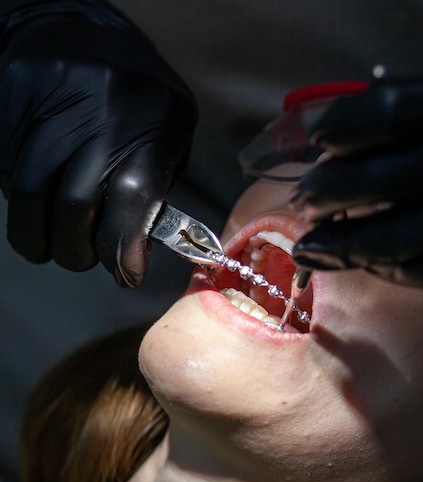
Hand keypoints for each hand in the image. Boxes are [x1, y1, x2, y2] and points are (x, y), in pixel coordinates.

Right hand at [0, 1, 196, 286]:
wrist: (75, 30)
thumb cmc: (137, 96)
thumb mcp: (169, 133)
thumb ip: (157, 187)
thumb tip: (134, 249)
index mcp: (150, 121)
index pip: (132, 197)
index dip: (125, 248)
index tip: (127, 274)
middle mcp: (96, 111)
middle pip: (74, 205)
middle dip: (79, 251)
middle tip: (86, 258)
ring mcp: (45, 105)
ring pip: (28, 196)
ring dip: (41, 237)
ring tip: (57, 241)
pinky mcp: (6, 106)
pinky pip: (4, 174)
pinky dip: (22, 204)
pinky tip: (41, 198)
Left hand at [291, 70, 422, 302]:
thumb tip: (344, 127)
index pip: (387, 110)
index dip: (337, 130)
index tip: (314, 146)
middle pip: (381, 178)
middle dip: (326, 194)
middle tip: (303, 206)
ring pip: (400, 239)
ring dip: (345, 247)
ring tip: (316, 248)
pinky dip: (393, 272)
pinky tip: (372, 266)